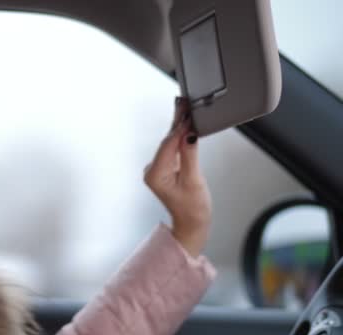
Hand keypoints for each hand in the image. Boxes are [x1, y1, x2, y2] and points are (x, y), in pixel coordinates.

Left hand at [143, 97, 211, 256]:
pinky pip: (171, 148)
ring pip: (169, 142)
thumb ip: (190, 155)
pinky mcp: (164, 168)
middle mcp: (152, 170)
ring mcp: (157, 169)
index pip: (168, 145)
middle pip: (167, 140)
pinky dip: (178, 135)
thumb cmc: (193, 208)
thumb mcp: (194, 180)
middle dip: (177, 121)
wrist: (191, 223)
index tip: (188, 114)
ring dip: (178, 125)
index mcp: (155, 174)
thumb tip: (189, 134)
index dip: (179, 128)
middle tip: (183, 100)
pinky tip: (183, 122)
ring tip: (184, 105)